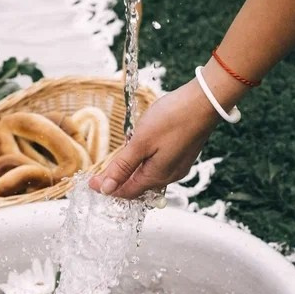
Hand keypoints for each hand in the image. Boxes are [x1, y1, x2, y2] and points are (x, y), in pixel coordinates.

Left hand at [89, 77, 221, 199]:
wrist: (204, 102)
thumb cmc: (172, 119)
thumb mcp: (140, 142)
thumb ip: (122, 167)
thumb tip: (106, 189)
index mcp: (156, 176)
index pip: (126, 192)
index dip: (107, 189)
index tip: (90, 182)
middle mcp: (169, 176)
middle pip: (138, 187)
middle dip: (119, 183)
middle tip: (100, 174)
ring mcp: (178, 166)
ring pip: (149, 177)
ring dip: (132, 173)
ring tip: (117, 163)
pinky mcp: (183, 154)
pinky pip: (159, 167)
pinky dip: (144, 165)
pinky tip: (139, 152)